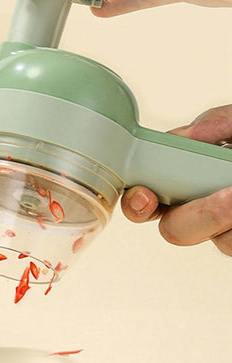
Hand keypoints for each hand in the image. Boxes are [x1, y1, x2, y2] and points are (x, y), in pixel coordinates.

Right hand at [120, 105, 231, 255]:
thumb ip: (217, 121)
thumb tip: (188, 134)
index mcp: (189, 178)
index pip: (148, 197)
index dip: (139, 201)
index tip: (147, 196)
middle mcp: (204, 206)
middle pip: (175, 229)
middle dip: (198, 215)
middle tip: (225, 196)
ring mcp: (228, 228)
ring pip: (218, 241)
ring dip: (228, 216)